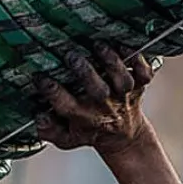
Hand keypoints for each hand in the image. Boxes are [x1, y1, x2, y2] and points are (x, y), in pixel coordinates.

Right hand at [35, 44, 154, 156]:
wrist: (124, 136)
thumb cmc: (90, 132)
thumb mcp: (66, 138)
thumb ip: (49, 131)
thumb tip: (39, 117)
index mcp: (83, 118)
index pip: (64, 105)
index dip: (50, 90)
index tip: (39, 76)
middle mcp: (104, 106)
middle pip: (97, 90)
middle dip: (84, 72)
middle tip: (71, 56)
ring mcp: (123, 95)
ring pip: (121, 79)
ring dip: (110, 62)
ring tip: (98, 45)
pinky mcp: (139, 86)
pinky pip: (143, 73)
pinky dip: (139, 60)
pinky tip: (126, 47)